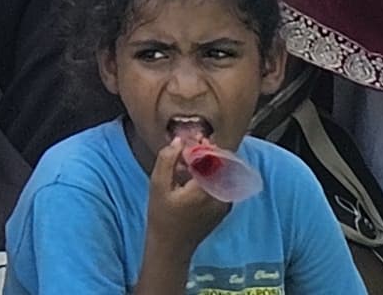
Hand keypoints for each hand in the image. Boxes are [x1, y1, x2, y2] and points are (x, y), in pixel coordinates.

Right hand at [144, 135, 237, 276]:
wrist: (172, 245)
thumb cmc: (162, 215)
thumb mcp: (157, 184)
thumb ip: (168, 159)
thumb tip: (179, 140)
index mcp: (205, 189)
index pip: (213, 159)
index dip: (205, 144)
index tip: (194, 136)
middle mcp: (220, 196)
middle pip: (223, 165)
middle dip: (210, 151)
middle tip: (195, 142)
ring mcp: (224, 203)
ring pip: (225, 174)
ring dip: (212, 162)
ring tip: (193, 157)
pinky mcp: (223, 208)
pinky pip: (223, 184)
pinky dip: (213, 174)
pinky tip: (196, 173)